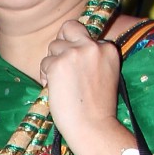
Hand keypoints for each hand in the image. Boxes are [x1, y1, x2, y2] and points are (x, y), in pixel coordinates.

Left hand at [39, 21, 120, 153]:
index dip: (76, 48)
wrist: (93, 126)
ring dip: (52, 63)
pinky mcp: (58, 64)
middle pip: (68, 28)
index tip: (76, 67)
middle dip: (61, 44)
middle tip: (63, 66)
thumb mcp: (104, 74)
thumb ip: (91, 57)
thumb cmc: (97, 107)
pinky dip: (45, 76)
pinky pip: (44, 63)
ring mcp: (74, 53)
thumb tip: (68, 46)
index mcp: (108, 48)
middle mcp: (93, 46)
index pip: (84, 33)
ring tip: (62, 84)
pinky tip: (55, 90)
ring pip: (53, 46)